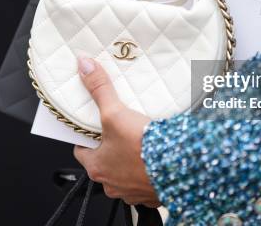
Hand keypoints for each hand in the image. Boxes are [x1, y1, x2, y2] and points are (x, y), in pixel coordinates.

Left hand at [73, 56, 160, 207]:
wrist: (179, 167)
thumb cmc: (143, 149)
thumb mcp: (115, 113)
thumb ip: (99, 90)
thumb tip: (85, 67)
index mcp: (97, 168)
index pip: (82, 150)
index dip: (87, 136)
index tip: (93, 126)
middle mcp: (111, 184)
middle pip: (104, 161)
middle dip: (111, 147)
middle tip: (120, 130)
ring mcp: (132, 191)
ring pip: (125, 172)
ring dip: (130, 160)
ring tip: (139, 140)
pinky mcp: (151, 192)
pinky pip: (145, 180)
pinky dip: (148, 169)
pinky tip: (155, 155)